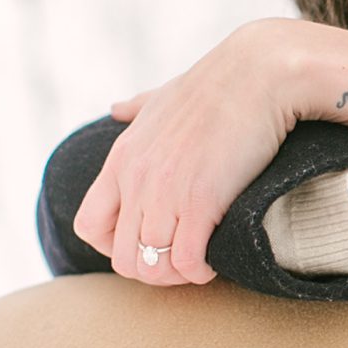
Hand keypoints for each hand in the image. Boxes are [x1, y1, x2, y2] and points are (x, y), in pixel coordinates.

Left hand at [72, 20, 299, 286]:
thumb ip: (136, 107)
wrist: (259, 72)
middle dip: (149, 270)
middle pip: (121, 258)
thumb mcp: (161, 96)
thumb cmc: (216, 84)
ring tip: (199, 263)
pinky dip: (200, 271)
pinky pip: (187, 261)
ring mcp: (165, 191)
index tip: (145, 242)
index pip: (88, 226)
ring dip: (176, 275)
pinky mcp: (201, 200)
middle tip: (178, 261)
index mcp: (121, 159)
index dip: (112, 245)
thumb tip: (116, 107)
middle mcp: (136, 178)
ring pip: (152, 266)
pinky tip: (215, 260)